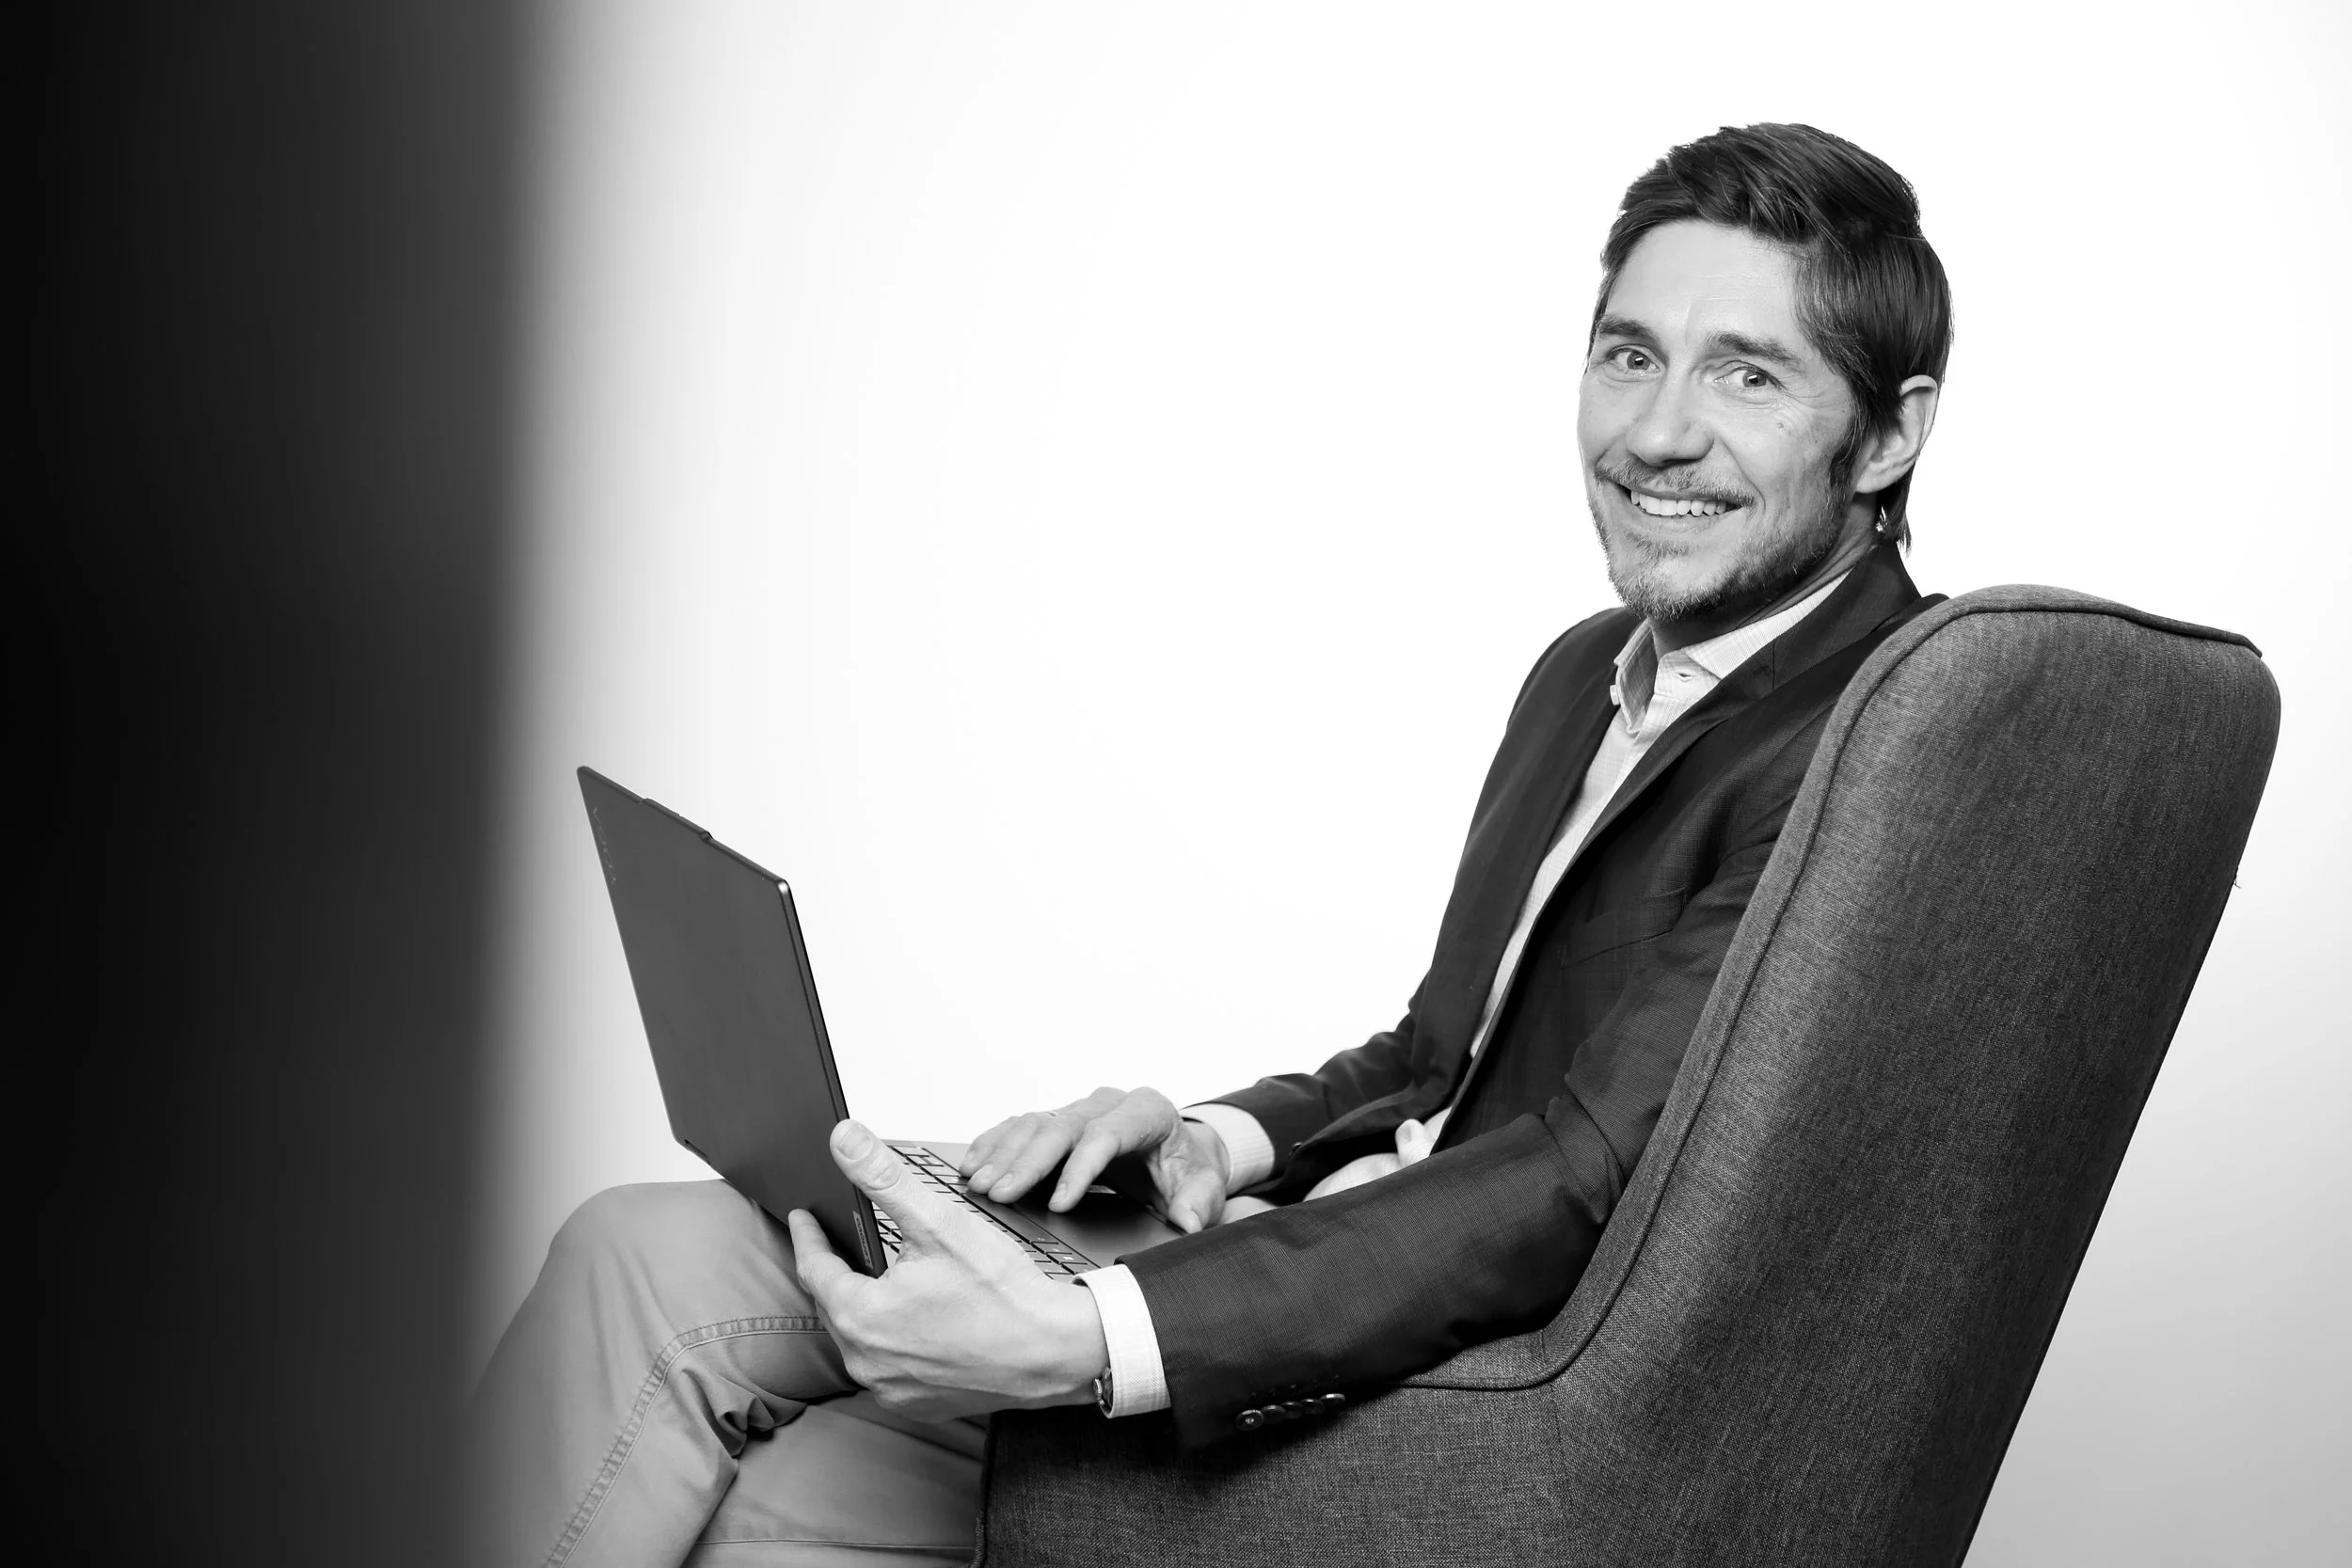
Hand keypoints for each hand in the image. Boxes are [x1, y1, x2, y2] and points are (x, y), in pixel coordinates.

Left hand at [787, 1121, 1107, 1420]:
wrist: (1055, 1352)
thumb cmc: (1003, 1293)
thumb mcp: (938, 1223)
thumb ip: (883, 1178)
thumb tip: (844, 1140)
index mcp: (861, 1317)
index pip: (815, 1269)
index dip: (809, 1238)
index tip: (804, 1219)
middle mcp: (867, 1362)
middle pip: (835, 1305)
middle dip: (834, 1271)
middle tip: (835, 1245)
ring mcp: (891, 1389)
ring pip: (859, 1339)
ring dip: (860, 1308)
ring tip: (870, 1280)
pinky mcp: (917, 1405)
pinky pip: (886, 1367)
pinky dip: (888, 1341)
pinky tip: (906, 1322)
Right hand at [960, 1086, 1230, 1232]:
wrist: (1180, 1156)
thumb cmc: (1188, 1172)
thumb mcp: (1204, 1189)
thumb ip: (1200, 1204)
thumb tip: (1187, 1221)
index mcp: (1148, 1112)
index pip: (1106, 1134)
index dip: (1079, 1168)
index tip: (1059, 1204)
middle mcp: (1109, 1104)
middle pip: (1062, 1126)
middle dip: (1028, 1161)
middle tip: (1000, 1194)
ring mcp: (1081, 1110)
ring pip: (1035, 1122)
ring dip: (1004, 1154)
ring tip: (980, 1185)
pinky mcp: (1059, 1121)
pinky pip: (1020, 1125)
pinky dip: (995, 1144)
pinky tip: (974, 1165)